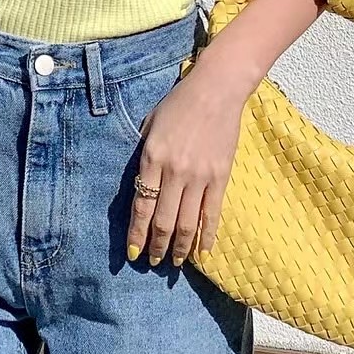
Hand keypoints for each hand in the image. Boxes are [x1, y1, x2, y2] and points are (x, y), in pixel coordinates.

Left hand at [125, 61, 250, 268]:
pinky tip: (203, 253)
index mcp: (153, 158)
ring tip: (175, 262)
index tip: (133, 251)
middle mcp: (175, 172)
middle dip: (156, 246)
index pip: (142, 206)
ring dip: (180, 248)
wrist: (216, 90)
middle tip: (152, 262)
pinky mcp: (220, 177)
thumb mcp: (150, 125)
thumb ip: (145, 155)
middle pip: (164, 221)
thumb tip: (141, 184)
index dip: (136, 233)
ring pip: (188, 224)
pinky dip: (207, 236)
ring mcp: (199, 176)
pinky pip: (212, 213)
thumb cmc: (178, 104)